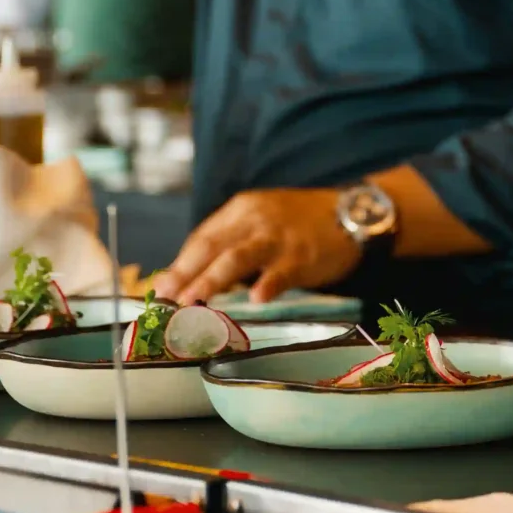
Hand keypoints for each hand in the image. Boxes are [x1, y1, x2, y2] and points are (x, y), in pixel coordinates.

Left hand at [157, 188, 361, 303]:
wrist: (351, 212)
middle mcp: (255, 219)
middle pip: (212, 247)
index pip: (201, 238)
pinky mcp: (302, 255)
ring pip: (238, 258)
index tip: (161, 288)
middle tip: (166, 298)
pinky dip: (268, 284)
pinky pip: (281, 271)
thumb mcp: (261, 220)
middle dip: (186, 274)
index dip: (180, 264)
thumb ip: (231, 243)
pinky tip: (256, 298)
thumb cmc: (300, 223)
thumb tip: (191, 276)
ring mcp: (278, 237)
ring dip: (212, 281)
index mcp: (241, 210)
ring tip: (193, 302)